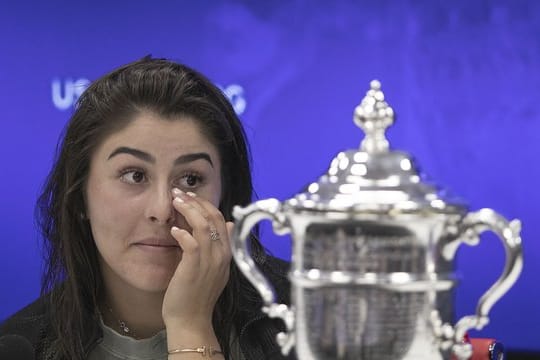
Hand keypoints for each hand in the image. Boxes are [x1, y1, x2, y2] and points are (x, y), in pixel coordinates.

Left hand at [162, 188, 232, 333]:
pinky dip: (183, 232)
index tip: (189, 196)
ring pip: (203, 225)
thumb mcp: (213, 267)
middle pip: (214, 218)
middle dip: (196, 201)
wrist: (191, 320)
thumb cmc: (196, 294)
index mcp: (226, 253)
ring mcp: (209, 261)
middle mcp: (221, 255)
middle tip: (179, 193)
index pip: (221, 219)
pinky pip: (192, 243)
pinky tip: (173, 230)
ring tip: (175, 201)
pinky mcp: (194, 267)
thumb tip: (229, 224)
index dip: (205, 204)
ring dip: (188, 210)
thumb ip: (220, 246)